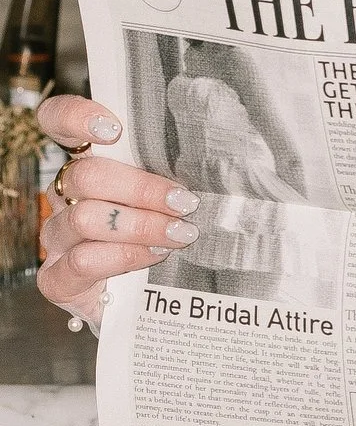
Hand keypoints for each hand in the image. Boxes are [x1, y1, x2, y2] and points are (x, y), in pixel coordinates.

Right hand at [34, 96, 195, 326]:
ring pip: (86, 218)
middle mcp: (65, 198)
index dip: (76, 117)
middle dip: (142, 189)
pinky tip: (153, 258)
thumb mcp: (174, 203)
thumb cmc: (166, 243)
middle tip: (184, 204)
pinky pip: (82, 261)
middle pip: (86, 176)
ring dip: (141, 226)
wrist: (150, 308)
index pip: (58, 123)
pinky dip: (123, 257)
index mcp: (89, 168)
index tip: (113, 128)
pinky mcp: (57, 279)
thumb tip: (229, 149)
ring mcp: (57, 238)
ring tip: (180, 236)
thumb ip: (179, 174)